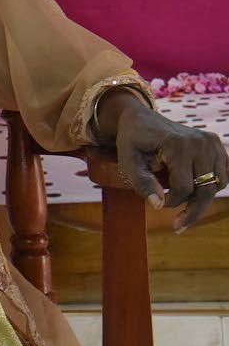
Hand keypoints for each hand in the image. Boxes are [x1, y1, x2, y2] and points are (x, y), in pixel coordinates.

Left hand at [113, 103, 228, 232]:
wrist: (142, 118)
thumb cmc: (132, 140)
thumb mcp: (126, 160)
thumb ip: (140, 182)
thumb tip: (158, 205)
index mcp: (178, 145)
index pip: (184, 188)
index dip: (172, 203)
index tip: (158, 203)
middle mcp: (200, 143)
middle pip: (206, 189)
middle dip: (192, 211)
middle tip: (178, 227)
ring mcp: (211, 142)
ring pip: (217, 185)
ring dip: (201, 199)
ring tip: (183, 204)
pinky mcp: (216, 144)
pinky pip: (222, 175)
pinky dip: (211, 186)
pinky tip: (195, 191)